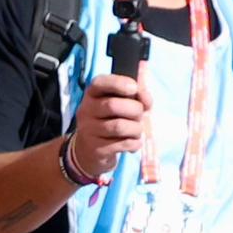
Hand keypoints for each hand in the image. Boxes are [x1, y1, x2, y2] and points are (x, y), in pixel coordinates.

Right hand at [64, 65, 151, 183]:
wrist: (91, 149)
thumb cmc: (111, 119)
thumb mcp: (121, 101)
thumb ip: (137, 93)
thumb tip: (146, 95)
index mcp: (93, 94)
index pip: (99, 83)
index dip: (119, 83)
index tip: (134, 88)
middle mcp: (86, 110)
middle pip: (112, 105)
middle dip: (135, 110)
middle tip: (140, 115)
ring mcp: (89, 130)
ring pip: (119, 126)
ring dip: (136, 128)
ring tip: (137, 130)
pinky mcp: (96, 149)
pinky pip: (122, 144)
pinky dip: (135, 143)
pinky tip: (134, 142)